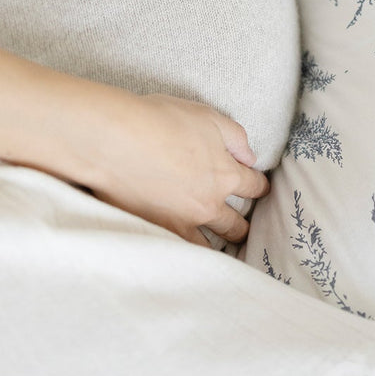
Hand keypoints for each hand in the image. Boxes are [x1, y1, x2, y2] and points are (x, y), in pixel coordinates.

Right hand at [76, 90, 268, 247]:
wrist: (115, 140)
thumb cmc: (160, 121)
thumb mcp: (207, 116)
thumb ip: (235, 137)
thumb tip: (250, 156)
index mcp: (225, 174)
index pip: (253, 186)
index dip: (259, 186)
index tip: (259, 188)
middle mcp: (208, 204)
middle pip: (236, 225)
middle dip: (242, 225)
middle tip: (242, 228)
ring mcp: (181, 222)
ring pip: (210, 247)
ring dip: (217, 247)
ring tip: (219, 251)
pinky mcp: (155, 231)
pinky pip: (179, 252)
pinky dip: (188, 256)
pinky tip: (188, 258)